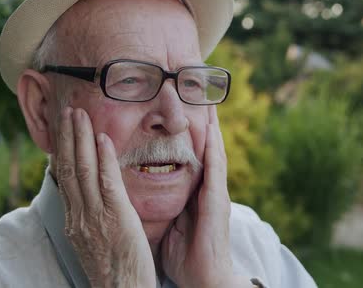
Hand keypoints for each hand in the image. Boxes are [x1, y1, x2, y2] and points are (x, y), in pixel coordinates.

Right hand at [55, 107, 155, 286]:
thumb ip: (93, 215)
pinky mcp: (115, 218)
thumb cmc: (116, 268)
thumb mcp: (96, 239)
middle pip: (69, 168)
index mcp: (75, 219)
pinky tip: (103, 139)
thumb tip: (92, 196)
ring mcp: (95, 216)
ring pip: (83, 170)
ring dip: (81, 139)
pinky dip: (103, 159)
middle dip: (68, 137)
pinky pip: (107, 183)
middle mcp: (80, 215)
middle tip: (68, 111)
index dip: (65, 150)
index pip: (66, 177)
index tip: (66, 128)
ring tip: (80, 114)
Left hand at [160, 106, 251, 287]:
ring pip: (214, 152)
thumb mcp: (170, 224)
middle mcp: (209, 188)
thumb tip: (144, 193)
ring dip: (211, 127)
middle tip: (198, 93)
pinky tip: (212, 129)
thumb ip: (164, 205)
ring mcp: (216, 193)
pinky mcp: (218, 200)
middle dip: (203, 122)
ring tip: (207, 101)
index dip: (190, 133)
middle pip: (206, 148)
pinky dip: (214, 147)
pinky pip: (215, 168)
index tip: (181, 109)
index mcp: (196, 193)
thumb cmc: (186, 256)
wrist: (204, 278)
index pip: (193, 156)